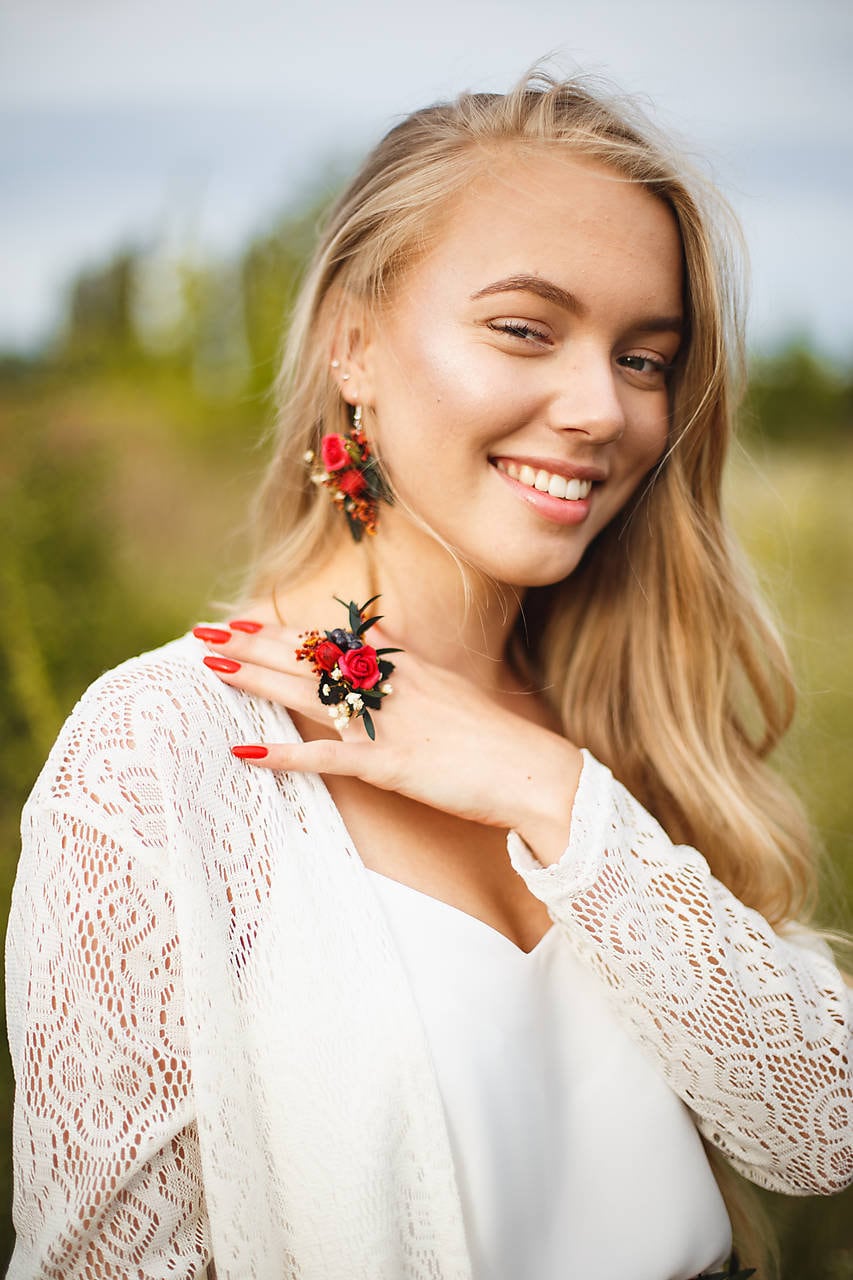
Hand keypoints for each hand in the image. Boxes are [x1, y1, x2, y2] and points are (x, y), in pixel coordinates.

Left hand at [195, 620, 582, 864]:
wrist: (534, 772)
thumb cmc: (494, 740)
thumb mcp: (450, 690)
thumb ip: (410, 670)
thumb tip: (382, 644)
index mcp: (405, 664)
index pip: (332, 637)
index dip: (282, 630)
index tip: (243, 621)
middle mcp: (391, 682)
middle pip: (309, 655)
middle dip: (252, 642)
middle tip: (204, 631)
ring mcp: (388, 721)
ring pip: (308, 691)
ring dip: (255, 678)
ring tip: (211, 666)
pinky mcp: (390, 762)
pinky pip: (326, 755)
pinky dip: (284, 753)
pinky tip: (246, 750)